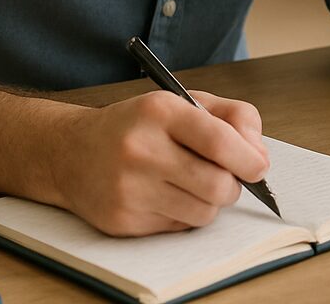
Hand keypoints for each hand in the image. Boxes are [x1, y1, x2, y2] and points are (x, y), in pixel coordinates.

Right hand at [51, 89, 268, 235]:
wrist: (70, 152)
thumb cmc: (137, 125)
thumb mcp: (183, 103)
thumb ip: (231, 117)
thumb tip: (259, 157)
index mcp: (159, 111)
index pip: (218, 141)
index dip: (249, 159)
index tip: (258, 167)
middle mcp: (141, 149)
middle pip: (217, 185)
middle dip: (232, 186)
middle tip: (226, 178)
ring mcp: (129, 188)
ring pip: (203, 213)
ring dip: (209, 203)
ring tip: (193, 185)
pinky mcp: (123, 220)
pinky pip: (179, 228)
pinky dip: (184, 214)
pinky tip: (166, 195)